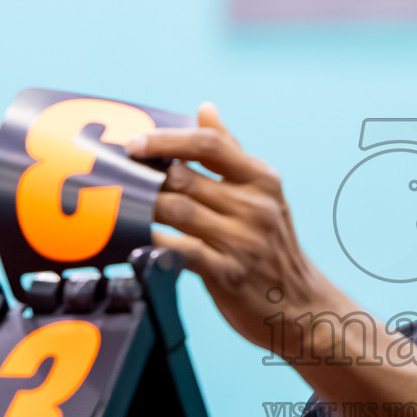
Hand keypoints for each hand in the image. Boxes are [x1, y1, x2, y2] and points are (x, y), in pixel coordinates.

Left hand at [125, 103, 349, 358]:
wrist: (301, 306)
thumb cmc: (274, 248)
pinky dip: (153, 241)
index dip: (166, 140)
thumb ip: (231, 154)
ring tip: (119, 205)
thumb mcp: (264, 195)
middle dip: (144, 175)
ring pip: (176, 210)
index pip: (209, 145)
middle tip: (115, 177)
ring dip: (142, 206)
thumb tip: (205, 109)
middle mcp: (255, 206)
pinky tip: (136, 238)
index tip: (135, 144)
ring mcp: (242, 240)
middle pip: (184, 176)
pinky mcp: (228, 273)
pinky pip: (179, 249)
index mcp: (262, 180)